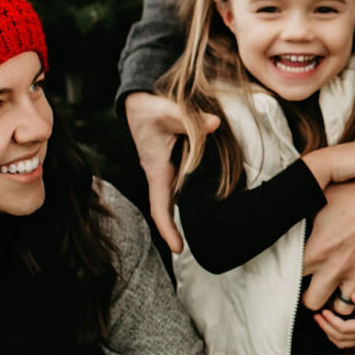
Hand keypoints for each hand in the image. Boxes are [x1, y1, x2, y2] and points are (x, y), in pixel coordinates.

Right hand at [125, 91, 218, 252]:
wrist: (139, 101)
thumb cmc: (149, 107)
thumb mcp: (167, 110)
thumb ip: (190, 119)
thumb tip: (215, 124)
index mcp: (156, 170)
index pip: (160, 206)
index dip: (168, 229)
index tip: (178, 250)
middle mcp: (161, 174)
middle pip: (167, 209)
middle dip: (174, 231)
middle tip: (190, 252)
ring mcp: (166, 171)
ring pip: (174, 199)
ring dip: (184, 216)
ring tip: (207, 233)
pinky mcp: (173, 164)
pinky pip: (182, 186)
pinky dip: (191, 197)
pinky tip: (208, 203)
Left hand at [301, 177, 354, 309]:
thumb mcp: (323, 202)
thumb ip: (307, 221)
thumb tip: (292, 219)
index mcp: (317, 250)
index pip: (292, 278)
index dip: (291, 276)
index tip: (296, 272)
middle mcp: (335, 267)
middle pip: (313, 303)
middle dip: (311, 297)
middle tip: (313, 286)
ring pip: (341, 308)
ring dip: (337, 299)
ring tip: (335, 287)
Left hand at [315, 287, 354, 347]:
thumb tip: (352, 296)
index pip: (344, 329)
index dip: (331, 321)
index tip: (324, 311)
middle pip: (339, 337)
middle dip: (326, 327)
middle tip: (317, 315)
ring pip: (340, 342)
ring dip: (328, 333)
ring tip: (321, 320)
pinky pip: (344, 342)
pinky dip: (334, 336)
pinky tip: (330, 326)